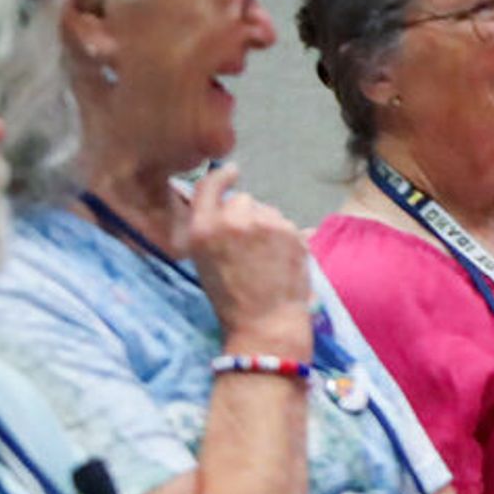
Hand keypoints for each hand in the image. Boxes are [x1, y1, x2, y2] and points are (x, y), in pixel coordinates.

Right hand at [185, 166, 314, 357]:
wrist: (265, 321)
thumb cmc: (230, 299)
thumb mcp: (204, 260)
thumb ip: (213, 229)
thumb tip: (229, 207)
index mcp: (202, 228)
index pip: (209, 186)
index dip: (221, 176)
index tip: (231, 171)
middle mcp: (231, 220)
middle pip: (242, 200)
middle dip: (247, 215)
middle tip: (249, 244)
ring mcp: (264, 223)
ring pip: (267, 211)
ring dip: (267, 225)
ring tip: (266, 257)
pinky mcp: (290, 231)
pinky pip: (287, 224)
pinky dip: (286, 237)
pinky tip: (281, 259)